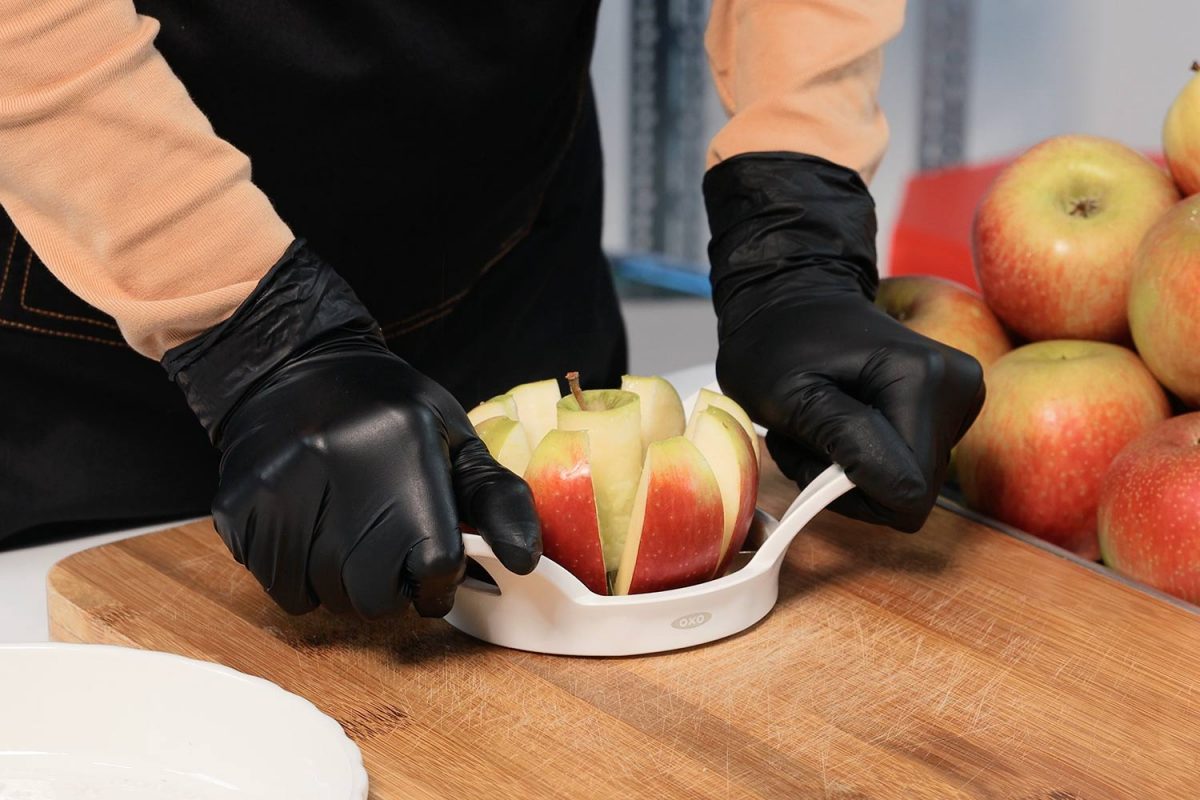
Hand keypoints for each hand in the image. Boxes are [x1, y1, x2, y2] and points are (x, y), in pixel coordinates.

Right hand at [163, 242, 540, 616]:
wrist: (289, 367)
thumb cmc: (385, 411)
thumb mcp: (453, 439)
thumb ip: (497, 498)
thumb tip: (525, 561)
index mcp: (404, 443)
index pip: (434, 561)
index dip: (440, 579)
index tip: (434, 567)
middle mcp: (338, 462)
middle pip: (376, 594)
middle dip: (391, 586)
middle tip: (387, 547)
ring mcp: (280, 486)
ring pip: (329, 600)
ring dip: (346, 584)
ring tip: (347, 531)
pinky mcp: (239, 508)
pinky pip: (284, 591)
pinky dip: (303, 579)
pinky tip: (311, 531)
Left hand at [705, 153, 984, 531]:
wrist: (793, 300)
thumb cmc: (777, 344)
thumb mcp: (787, 394)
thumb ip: (843, 437)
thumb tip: (904, 490)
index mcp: (922, 379)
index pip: (907, 492)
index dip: (851, 491)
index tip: (810, 453)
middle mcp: (959, 386)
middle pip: (913, 490)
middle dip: (852, 479)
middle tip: (809, 437)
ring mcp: (962, 396)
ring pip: (912, 482)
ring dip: (857, 468)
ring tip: (822, 424)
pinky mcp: (954, 406)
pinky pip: (914, 465)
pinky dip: (871, 457)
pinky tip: (843, 421)